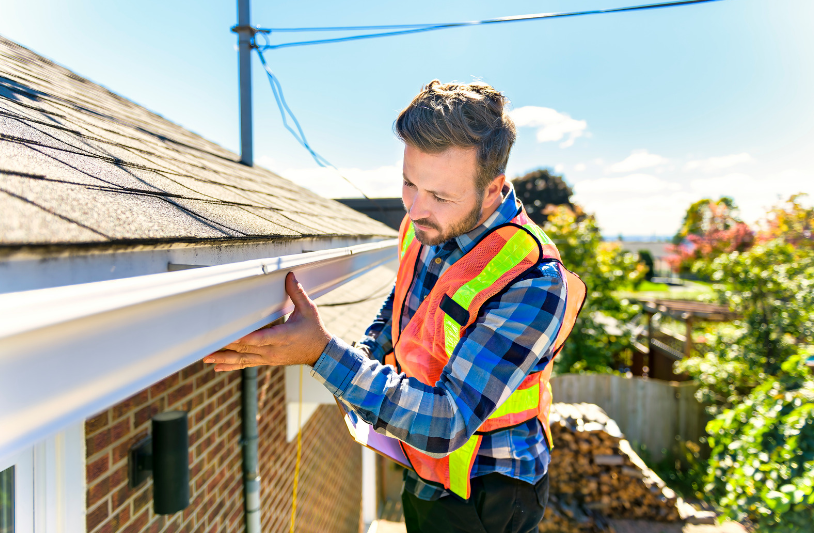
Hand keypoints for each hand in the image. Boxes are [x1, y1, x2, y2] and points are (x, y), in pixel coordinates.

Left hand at [203, 272, 331, 370]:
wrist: (320, 353)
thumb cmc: (314, 330)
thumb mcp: (309, 310)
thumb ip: (297, 293)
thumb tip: (289, 275)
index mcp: (283, 336)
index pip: (260, 338)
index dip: (244, 338)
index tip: (230, 336)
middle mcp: (273, 350)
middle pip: (246, 349)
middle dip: (226, 347)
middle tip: (207, 345)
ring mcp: (269, 358)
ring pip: (243, 359)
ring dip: (224, 359)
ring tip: (206, 358)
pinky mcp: (267, 361)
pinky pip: (247, 364)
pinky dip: (232, 366)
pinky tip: (217, 368)